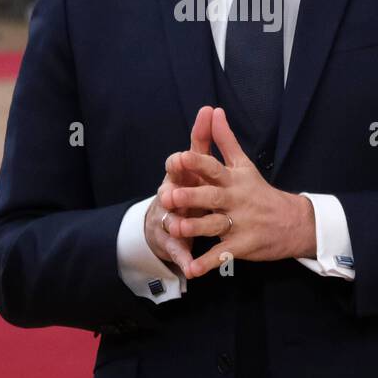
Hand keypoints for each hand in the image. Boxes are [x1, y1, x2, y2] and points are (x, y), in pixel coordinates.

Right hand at [144, 106, 213, 274]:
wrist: (165, 223)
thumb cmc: (186, 189)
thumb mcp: (196, 165)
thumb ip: (205, 138)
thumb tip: (212, 108)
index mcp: (181, 176)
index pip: (179, 164)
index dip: (181, 159)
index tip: (183, 155)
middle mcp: (171, 195)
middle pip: (171, 191)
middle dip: (173, 190)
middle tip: (173, 190)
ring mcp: (170, 219)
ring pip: (172, 221)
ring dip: (176, 224)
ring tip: (179, 227)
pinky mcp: (173, 242)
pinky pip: (179, 251)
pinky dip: (184, 259)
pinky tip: (190, 268)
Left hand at [158, 107, 315, 278]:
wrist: (294, 222)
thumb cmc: (261, 192)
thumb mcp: (244, 164)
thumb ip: (225, 139)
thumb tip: (214, 110)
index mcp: (234, 179)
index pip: (214, 167)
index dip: (196, 163)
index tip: (178, 158)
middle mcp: (236, 200)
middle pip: (212, 197)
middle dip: (191, 197)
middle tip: (168, 196)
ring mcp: (240, 223)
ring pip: (215, 226)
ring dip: (194, 228)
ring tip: (175, 228)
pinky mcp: (243, 245)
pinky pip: (223, 255)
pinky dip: (207, 263)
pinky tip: (191, 270)